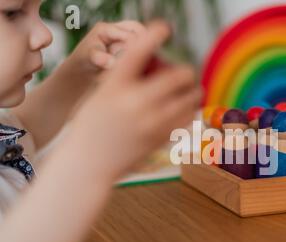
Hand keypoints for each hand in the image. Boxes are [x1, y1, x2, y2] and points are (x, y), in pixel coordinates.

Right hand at [65, 21, 201, 182]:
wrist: (88, 164)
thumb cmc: (91, 127)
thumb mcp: (100, 95)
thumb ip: (124, 79)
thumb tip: (151, 67)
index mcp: (115, 85)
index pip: (139, 50)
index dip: (154, 34)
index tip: (164, 28)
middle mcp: (136, 101)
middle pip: (179, 75)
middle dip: (184, 70)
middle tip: (182, 73)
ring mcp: (152, 122)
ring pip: (190, 98)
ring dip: (192, 90)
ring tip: (188, 91)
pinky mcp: (161, 139)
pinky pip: (187, 119)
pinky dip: (190, 110)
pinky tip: (184, 109)